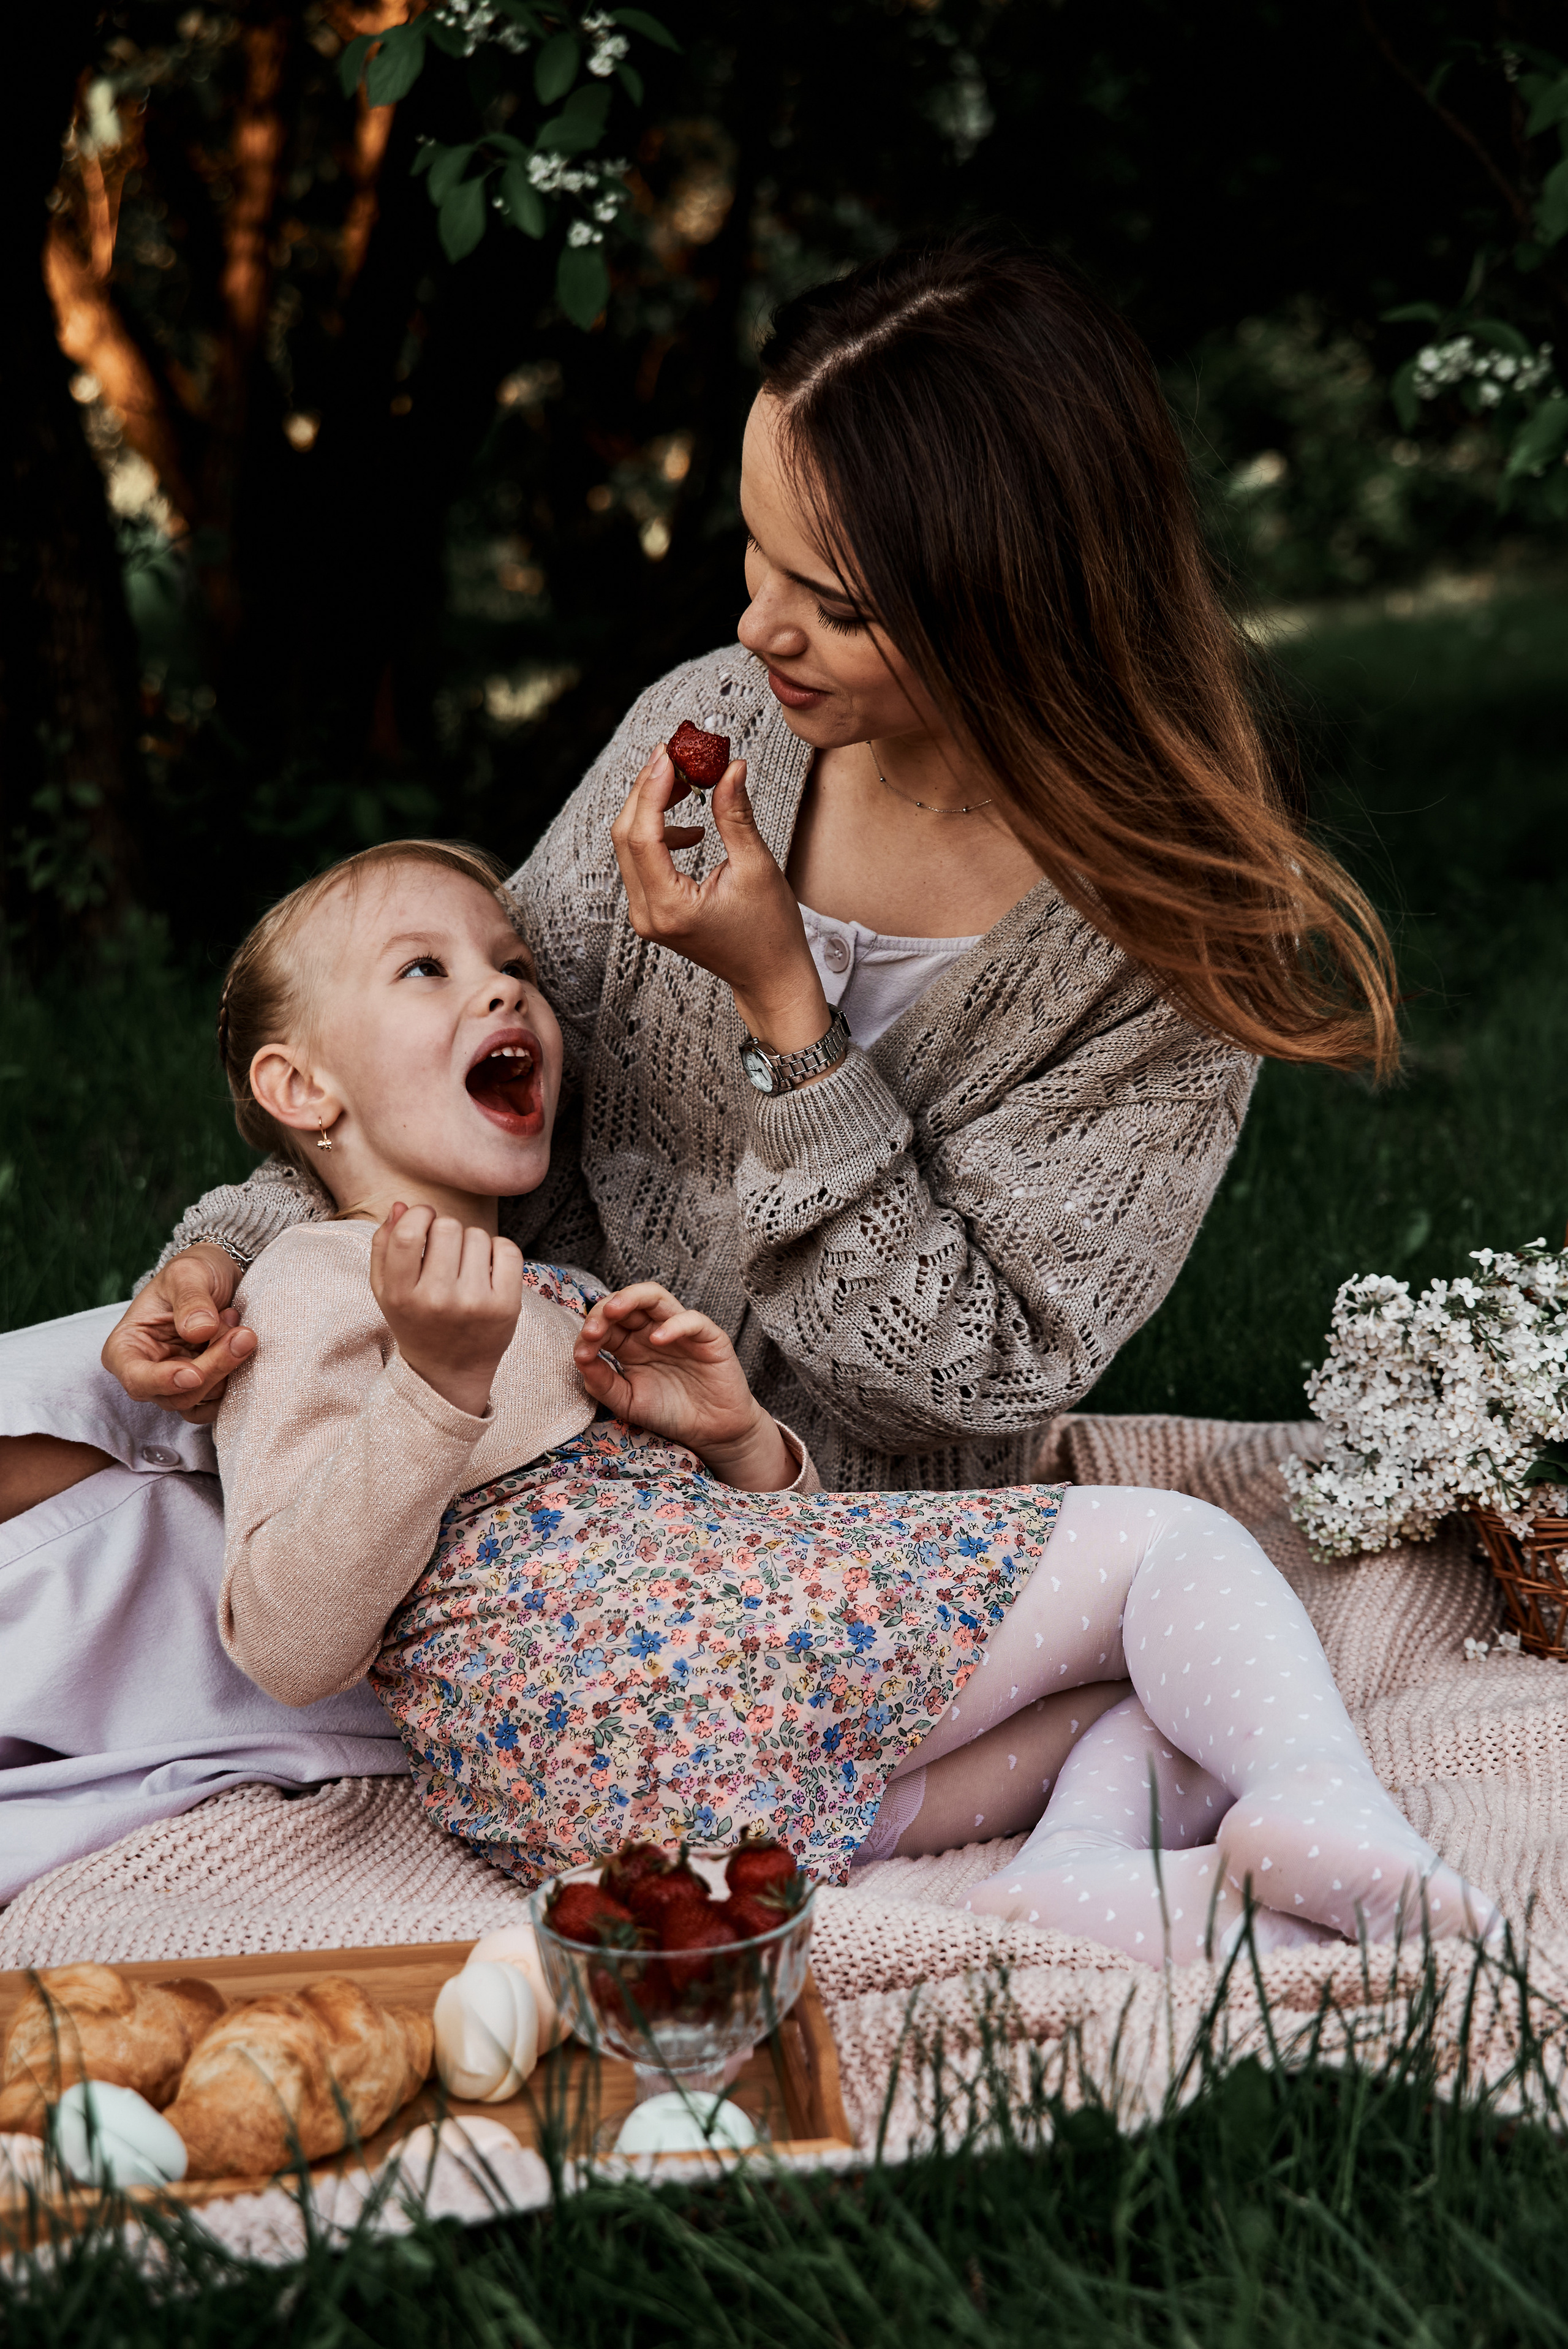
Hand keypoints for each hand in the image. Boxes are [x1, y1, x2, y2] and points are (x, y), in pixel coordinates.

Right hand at [101, 1244, 254, 1424]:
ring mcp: (173, 1386)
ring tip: (236, 1324)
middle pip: (176, 1394)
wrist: (218, 1277)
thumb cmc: (193, 1273)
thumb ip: (191, 1300)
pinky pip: (216, 1405)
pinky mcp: (201, 1390)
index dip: (164, 1381)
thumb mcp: (187, 1273)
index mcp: (125, 1348)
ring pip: (200, 1401)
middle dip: (213, 1367)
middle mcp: (145, 1373)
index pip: (136, 1378)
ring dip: (228, 1369)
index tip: (195, 1374)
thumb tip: (199, 1330)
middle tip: (243, 1333)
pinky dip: (234, 1382)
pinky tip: (240, 1347)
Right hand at [369, 1203, 523, 1417]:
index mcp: (400, 1294)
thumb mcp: (386, 1289)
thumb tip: (401, 1205)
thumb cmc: (417, 1321)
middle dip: (446, 1230)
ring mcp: (474, 1303)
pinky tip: (487, 1269)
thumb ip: (384, 1245)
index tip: (424, 1220)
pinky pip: (507, 1249)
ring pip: (477, 1235)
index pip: (408, 1234)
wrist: (450, 1370)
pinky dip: (498, 1250)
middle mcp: (437, 1300)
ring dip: (471, 1242)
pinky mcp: (506, 1306)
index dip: (419, 1215)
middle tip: (445, 1252)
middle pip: (447, 1227)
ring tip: (464, 1267)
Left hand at [572, 1282, 793, 1489]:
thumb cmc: (668, 1412)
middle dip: (604, 1310)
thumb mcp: (627, 1401)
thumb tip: (579, 1357)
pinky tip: (657, 1339)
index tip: (582, 1352)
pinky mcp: (708, 1337)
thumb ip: (602, 1382)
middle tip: (592, 1329)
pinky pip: (691, 1320)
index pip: (606, 1322)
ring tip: (615, 1311)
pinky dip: (673, 1325)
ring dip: (632, 1298)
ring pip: (655, 1297)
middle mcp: (652, 1330)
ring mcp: (679, 1330)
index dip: (591, 1330)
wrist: (710, 1432)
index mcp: (630, 1343)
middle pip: (626, 1302)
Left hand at [612, 745, 832, 1052]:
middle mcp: (647, 914)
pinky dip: (657, 835)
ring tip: (687, 786)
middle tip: (674, 757)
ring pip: (629, 847)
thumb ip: (735, 815)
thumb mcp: (756, 867)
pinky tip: (688, 829)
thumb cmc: (771, 932)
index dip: (651, 788)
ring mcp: (645, 916)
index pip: (642, 834)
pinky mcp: (652, 913)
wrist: (771, 978)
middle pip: (626, 836)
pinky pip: (641, 863)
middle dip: (647, 791)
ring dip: (651, 810)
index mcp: (669, 906)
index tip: (668, 753)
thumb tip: (730, 767)